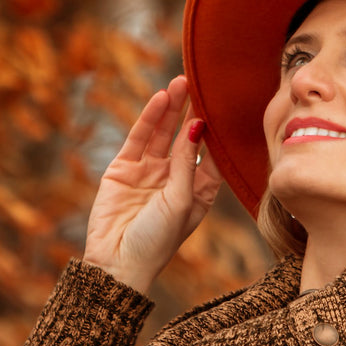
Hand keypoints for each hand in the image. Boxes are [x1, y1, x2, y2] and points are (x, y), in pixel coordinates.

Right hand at [83, 76, 221, 293]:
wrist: (117, 264)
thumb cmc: (157, 241)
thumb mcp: (181, 200)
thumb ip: (187, 162)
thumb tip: (196, 127)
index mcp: (199, 191)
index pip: (213, 154)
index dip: (219, 131)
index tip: (228, 105)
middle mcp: (176, 179)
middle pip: (188, 137)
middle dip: (195, 111)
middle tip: (203, 83)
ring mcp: (149, 172)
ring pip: (163, 133)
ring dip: (172, 108)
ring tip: (181, 82)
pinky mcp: (124, 169)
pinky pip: (139, 138)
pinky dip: (150, 118)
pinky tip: (160, 99)